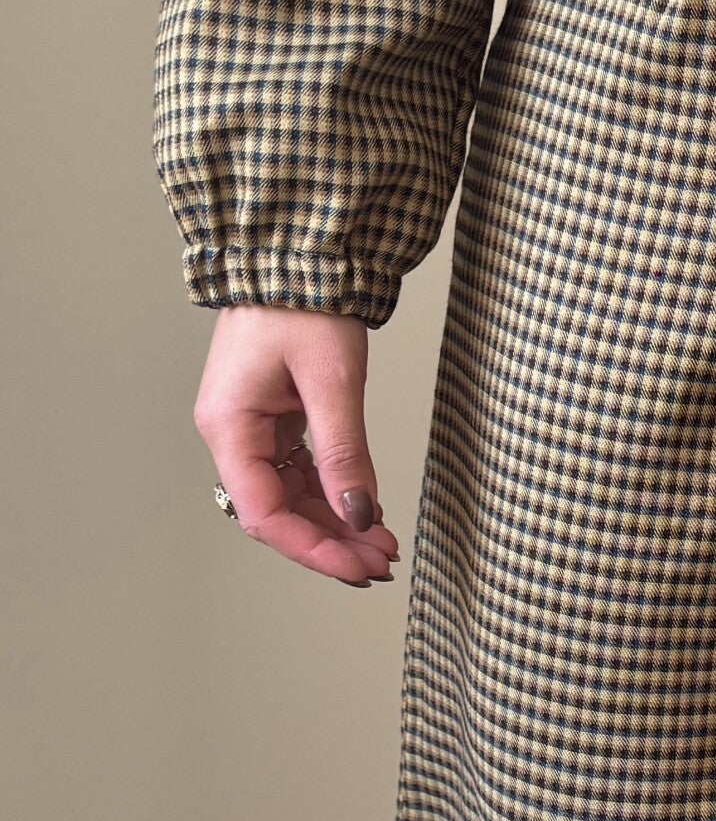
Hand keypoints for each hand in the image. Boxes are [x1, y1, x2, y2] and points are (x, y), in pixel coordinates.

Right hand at [193, 307, 400, 587]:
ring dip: (334, 523)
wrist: (296, 252)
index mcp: (230, 426)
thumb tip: (358, 513)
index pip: (264, 513)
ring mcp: (251, 427)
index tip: (358, 568)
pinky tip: (364, 510)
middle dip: (330, 542)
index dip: (312, 548)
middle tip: (381, 563)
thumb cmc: (304, 301)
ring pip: (290, 497)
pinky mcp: (272, 418)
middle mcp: (232, 433)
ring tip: (381, 544)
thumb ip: (344, 452)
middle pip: (276, 512)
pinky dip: (331, 494)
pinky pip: (297, 472)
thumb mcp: (332, 380)